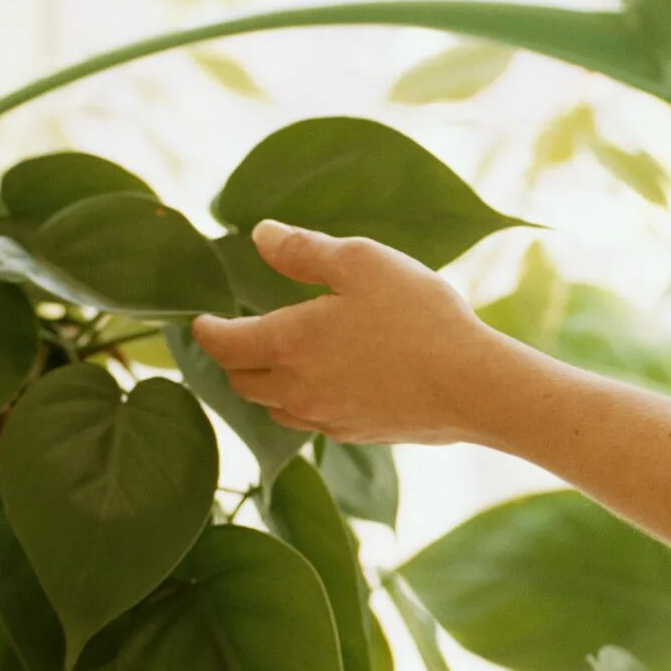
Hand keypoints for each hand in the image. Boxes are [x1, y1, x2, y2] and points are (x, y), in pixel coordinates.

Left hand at [190, 219, 491, 446]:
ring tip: (272, 362)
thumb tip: (260, 235)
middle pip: (241, 382)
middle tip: (233, 338)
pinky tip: (322, 385)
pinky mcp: (357, 434)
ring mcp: (326, 417)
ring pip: (273, 407)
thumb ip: (303, 250)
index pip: (224, 344)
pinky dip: (300, 402)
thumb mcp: (360, 262)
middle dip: (231, 359)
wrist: (471, 385)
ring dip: (263, 385)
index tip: (199, 320)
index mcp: (288, 344)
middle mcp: (297, 389)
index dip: (206, 330)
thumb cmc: (417, 317)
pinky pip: (311, 420)